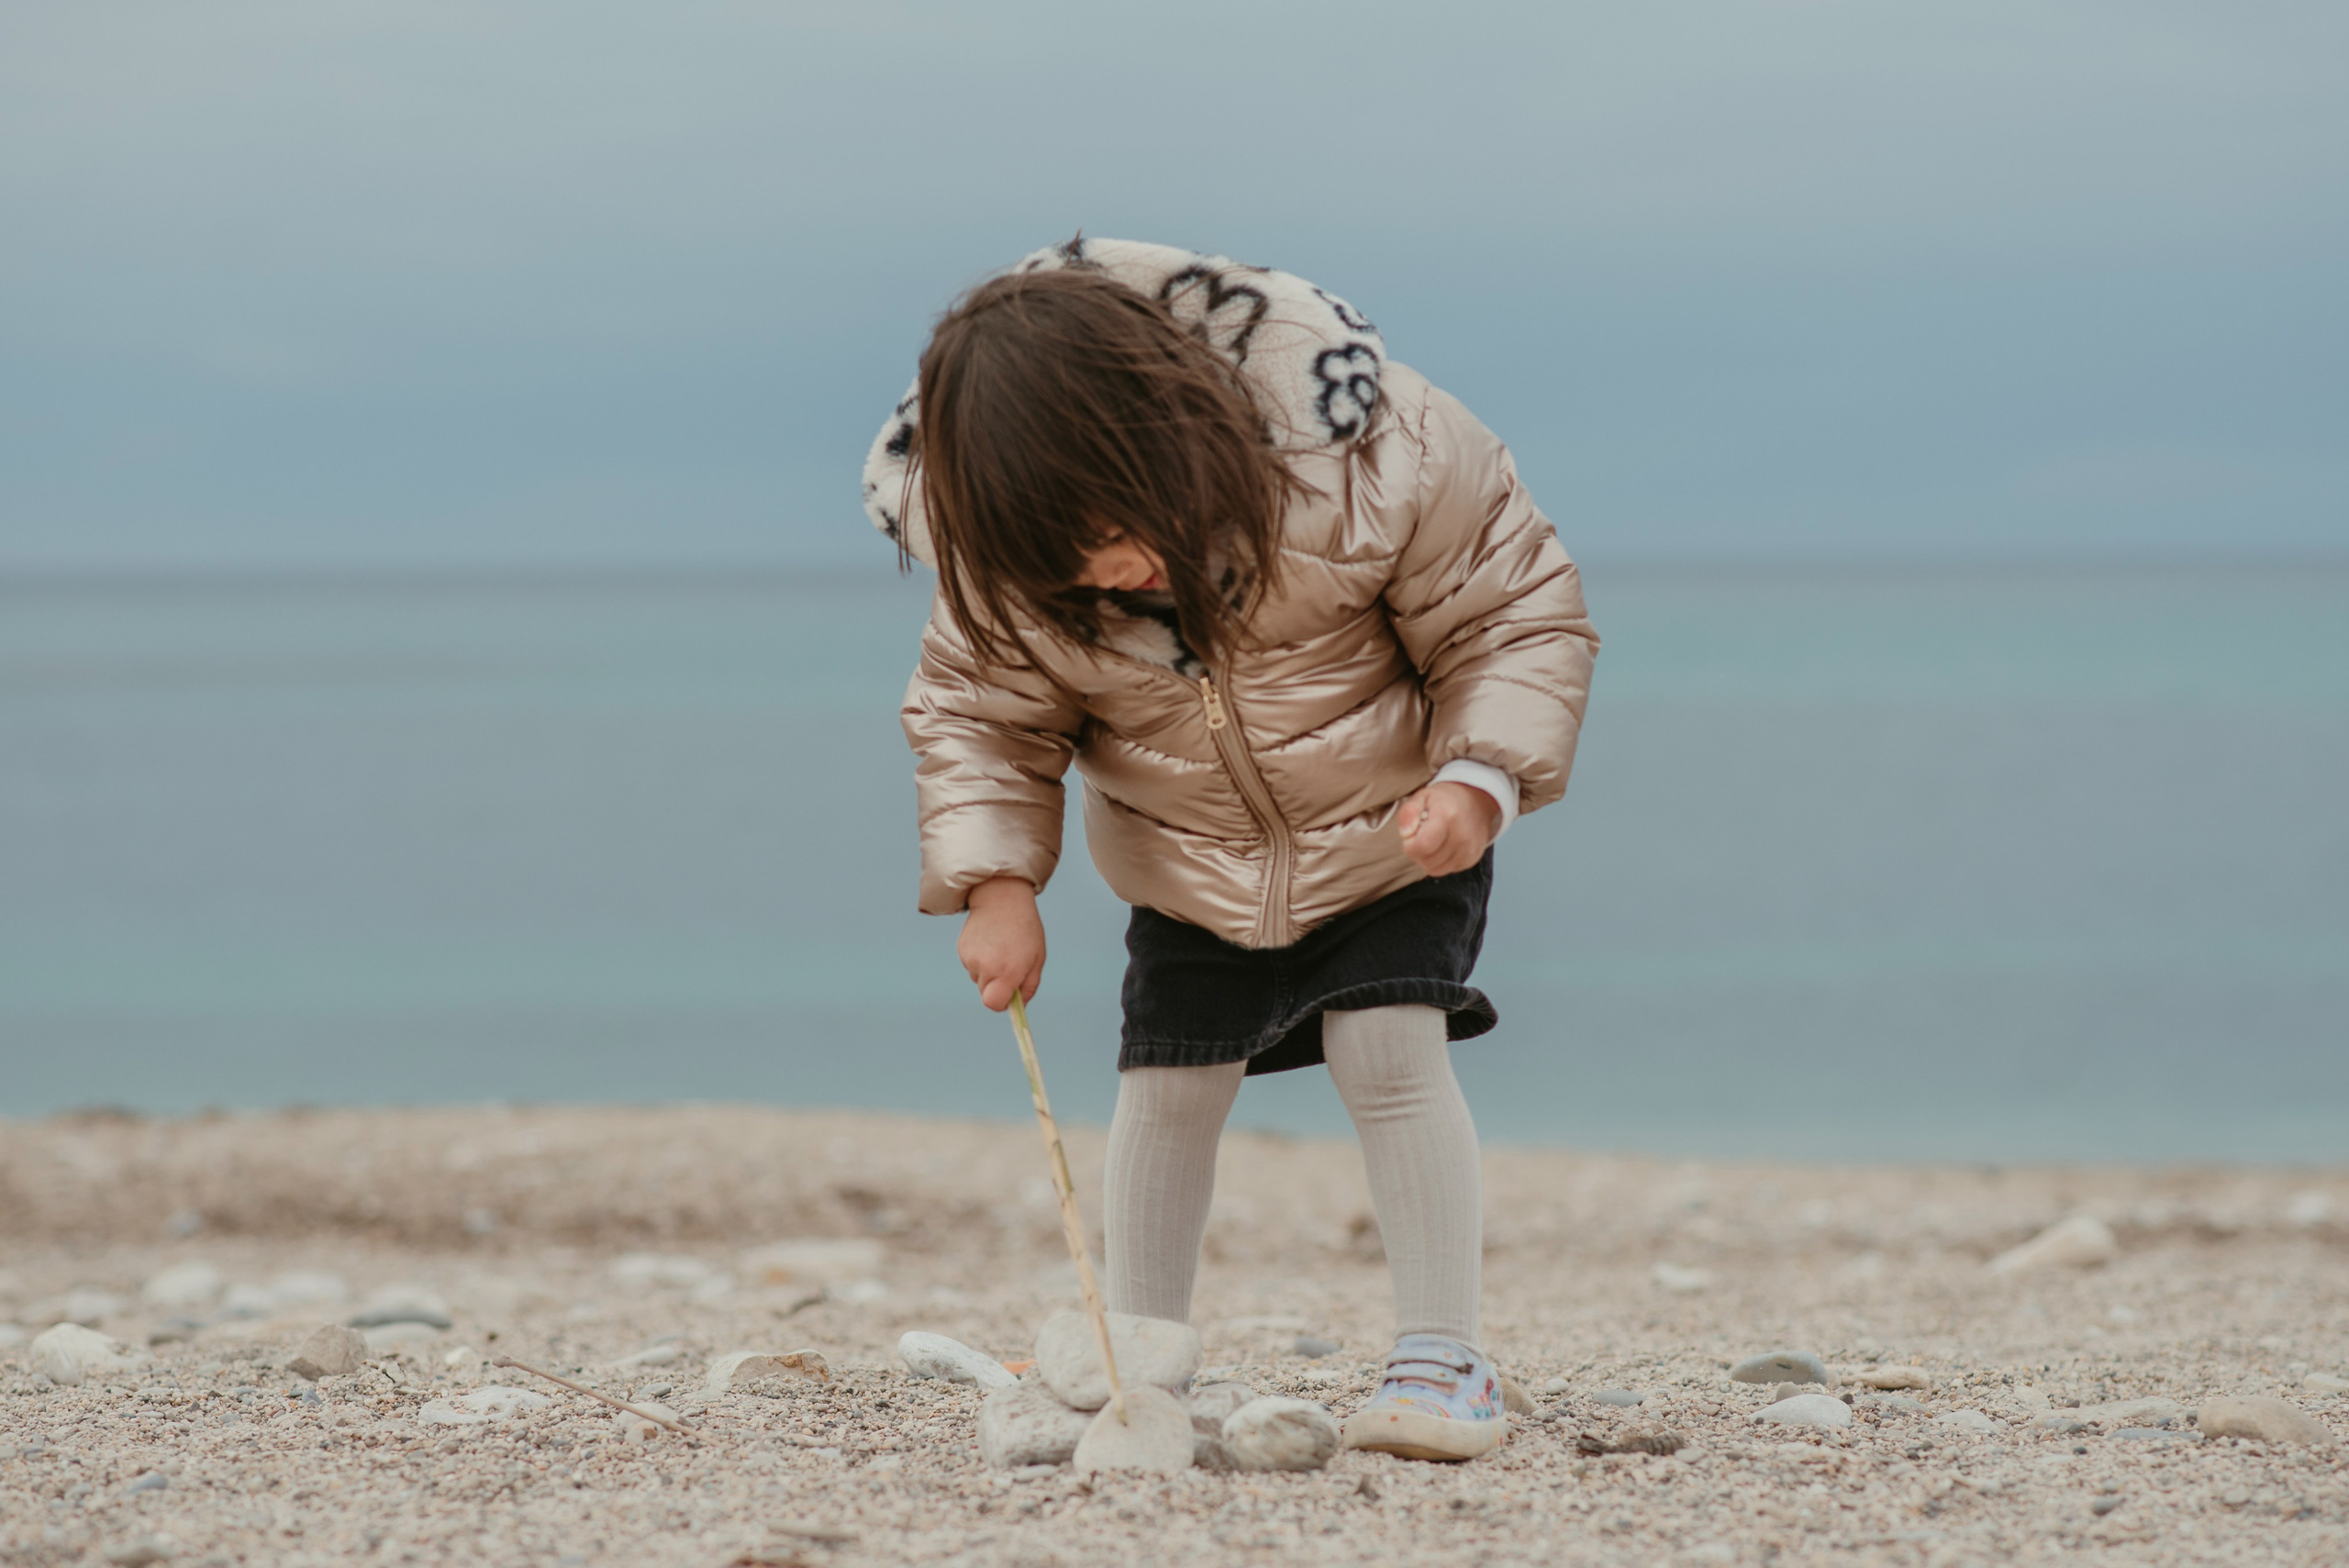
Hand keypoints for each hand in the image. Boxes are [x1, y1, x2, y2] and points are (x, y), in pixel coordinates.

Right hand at [959, 877, 1046, 1011]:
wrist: (1002, 898)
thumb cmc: (1025, 930)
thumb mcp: (1037, 959)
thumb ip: (1027, 987)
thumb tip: (1017, 1008)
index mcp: (1007, 970)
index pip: (994, 1003)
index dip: (1002, 1003)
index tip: (1010, 994)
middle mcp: (986, 966)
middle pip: (986, 993)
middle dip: (997, 986)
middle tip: (1009, 964)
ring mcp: (970, 958)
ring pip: (979, 978)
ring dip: (989, 970)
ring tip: (1000, 947)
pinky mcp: (962, 949)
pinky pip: (972, 965)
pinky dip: (980, 959)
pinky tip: (990, 941)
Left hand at [1396, 781, 1499, 876]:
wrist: (1477, 802)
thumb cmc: (1445, 799)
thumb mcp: (1422, 796)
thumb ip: (1409, 812)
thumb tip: (1406, 834)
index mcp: (1448, 816)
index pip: (1422, 846)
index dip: (1410, 844)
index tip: (1411, 834)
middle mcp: (1462, 836)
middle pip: (1427, 861)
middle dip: (1417, 852)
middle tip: (1421, 836)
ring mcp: (1470, 849)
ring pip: (1436, 870)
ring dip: (1428, 859)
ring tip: (1431, 841)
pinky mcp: (1472, 858)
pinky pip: (1447, 870)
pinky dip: (1440, 861)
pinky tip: (1443, 846)